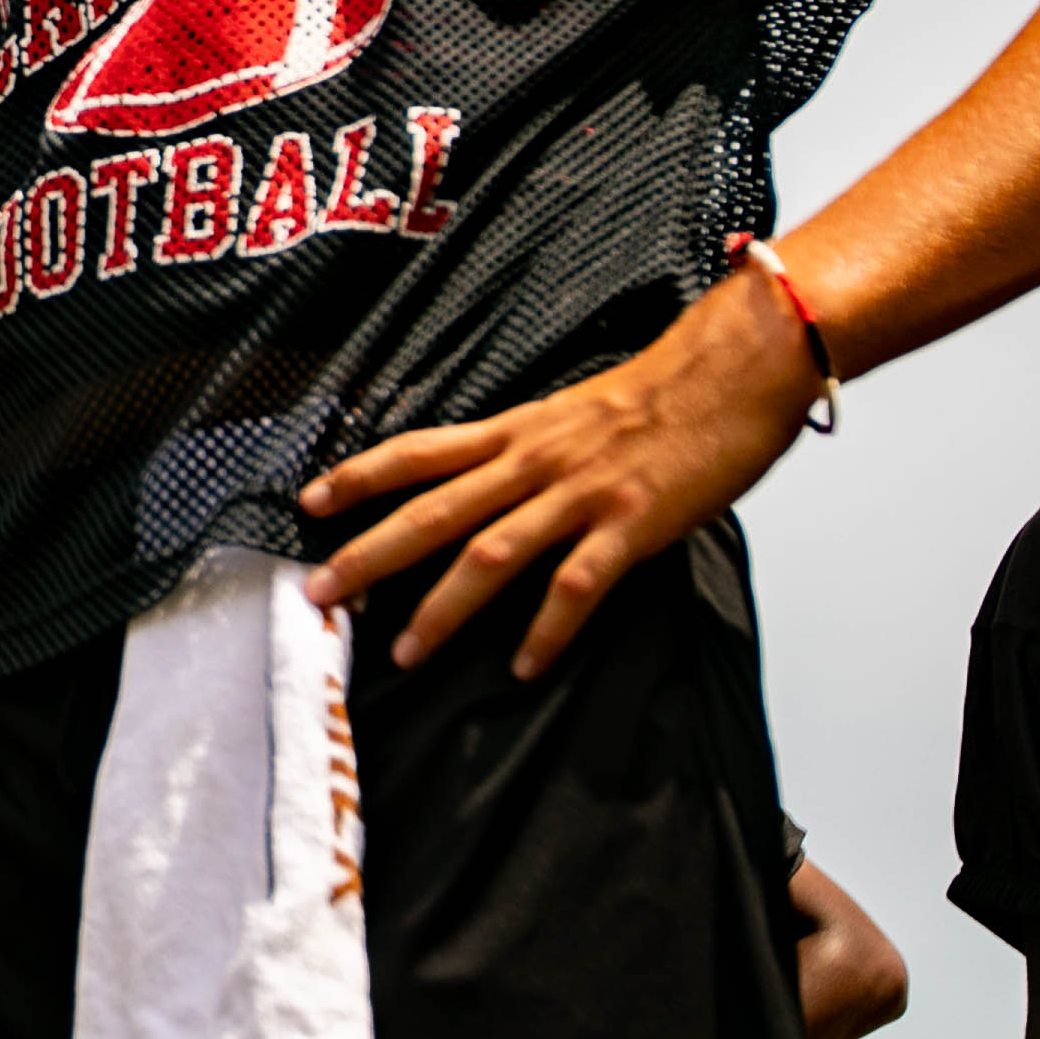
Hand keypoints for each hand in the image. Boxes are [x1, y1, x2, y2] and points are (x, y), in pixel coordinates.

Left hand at [300, 264, 823, 675]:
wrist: (731, 372)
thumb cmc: (659, 394)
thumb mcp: (571, 414)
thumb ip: (526, 452)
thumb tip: (485, 486)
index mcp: (515, 432)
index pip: (417, 451)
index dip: (359, 476)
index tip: (308, 502)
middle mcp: (533, 461)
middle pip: (431, 510)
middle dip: (369, 555)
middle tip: (319, 593)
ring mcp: (580, 493)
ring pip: (491, 554)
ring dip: (442, 607)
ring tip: (404, 652)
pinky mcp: (631, 523)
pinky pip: (577, 585)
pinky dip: (547, 628)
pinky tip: (524, 666)